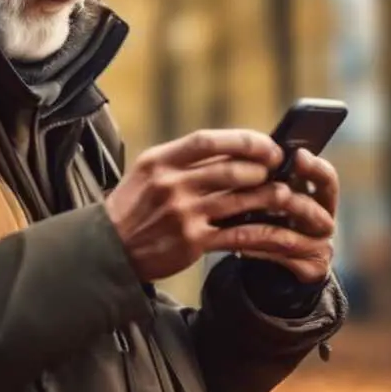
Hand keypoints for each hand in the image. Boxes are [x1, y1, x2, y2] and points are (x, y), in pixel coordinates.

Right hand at [105, 129, 334, 282]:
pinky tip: (276, 228)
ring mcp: (182, 214)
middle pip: (229, 170)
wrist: (108, 250)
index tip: (266, 145)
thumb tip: (229, 148)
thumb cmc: (131, 207)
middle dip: (261, 169)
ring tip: (282, 195)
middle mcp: (170, 184)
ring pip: (239, 200)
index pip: (207, 141)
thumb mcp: (146, 173)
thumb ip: (181, 160)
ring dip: (267, 196)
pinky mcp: (192, 242)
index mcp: (158, 161)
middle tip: (278, 170)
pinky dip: (263, 230)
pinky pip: (238, 234)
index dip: (243, 140)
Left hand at [234, 148, 338, 282]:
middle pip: (313, 209)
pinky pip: (281, 259)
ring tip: (238, 221)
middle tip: (275, 193)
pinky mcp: (311, 269)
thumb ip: (266, 179)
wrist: (274, 260)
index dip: (315, 168)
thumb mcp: (272, 195)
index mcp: (318, 196)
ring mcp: (320, 247)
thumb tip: (243, 154)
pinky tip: (238, 245)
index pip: (326, 179)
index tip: (298, 156)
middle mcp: (323, 220)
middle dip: (289, 201)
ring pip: (291, 237)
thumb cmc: (270, 217)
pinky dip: (257, 251)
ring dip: (261, 229)